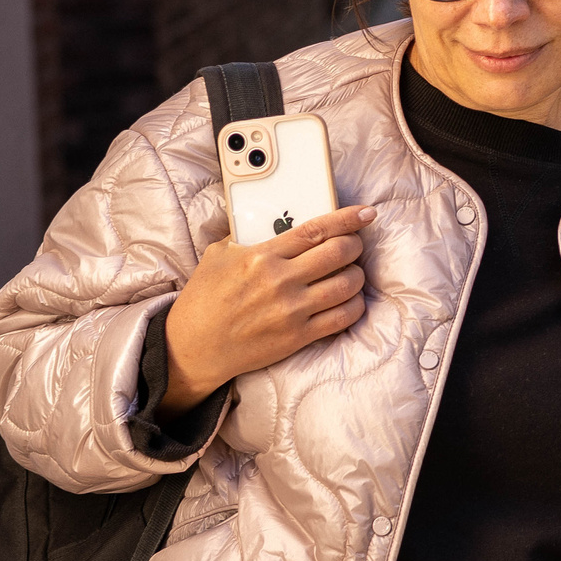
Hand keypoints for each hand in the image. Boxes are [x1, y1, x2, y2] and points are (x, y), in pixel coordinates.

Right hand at [158, 205, 376, 416]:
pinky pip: (342, 318)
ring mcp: (292, 311)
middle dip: (354, 245)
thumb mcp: (217, 256)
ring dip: (357, 275)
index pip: (316, 230)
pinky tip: (350, 300)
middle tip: (354, 244)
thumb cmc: (203, 301)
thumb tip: (267, 222)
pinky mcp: (298, 337)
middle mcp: (281, 281)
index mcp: (262, 255)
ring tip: (352, 272)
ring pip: (347, 285)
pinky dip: (354, 306)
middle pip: (339, 253)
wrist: (194, 347)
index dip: (347, 219)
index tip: (366, 214)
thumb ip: (244, 236)